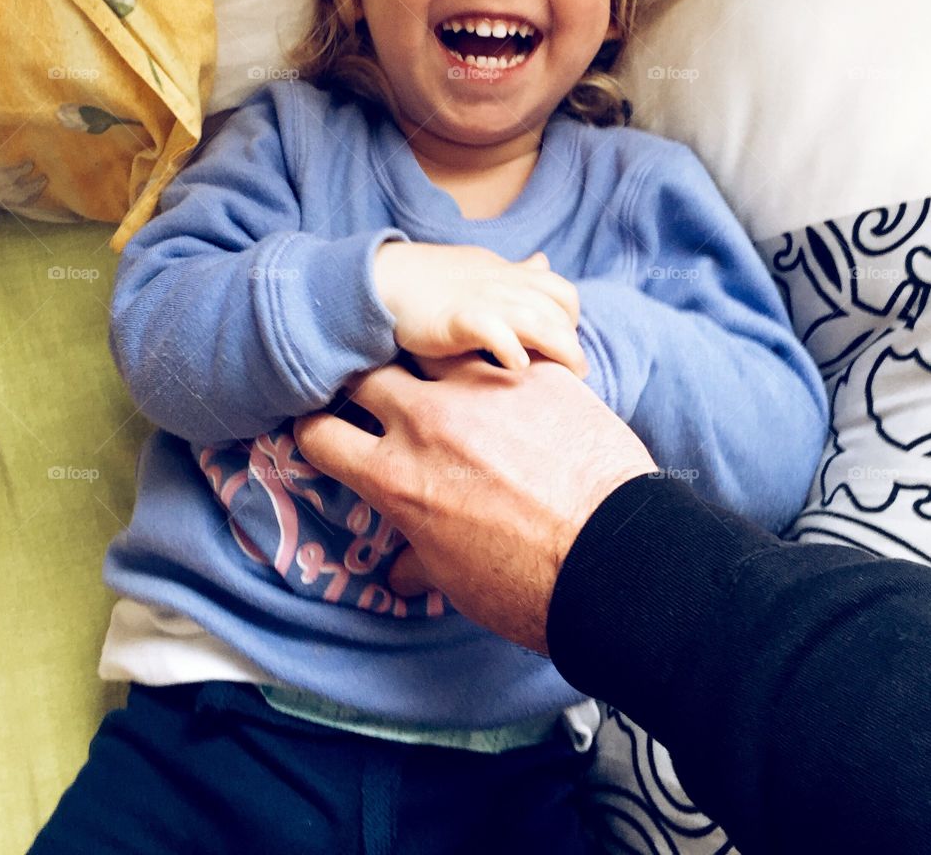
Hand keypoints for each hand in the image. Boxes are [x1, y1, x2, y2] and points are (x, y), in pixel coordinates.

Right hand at [296, 353, 655, 652]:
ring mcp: (482, 387)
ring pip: (430, 344)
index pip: (320, 433)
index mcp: (395, 476)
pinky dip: (497, 357)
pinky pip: (502, 346)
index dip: (316, 431)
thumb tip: (400, 570)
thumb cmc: (530, 586)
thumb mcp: (455, 581)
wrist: (615, 560)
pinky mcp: (536, 371)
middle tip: (374, 393)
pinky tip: (507, 369)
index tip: (326, 432)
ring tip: (439, 370)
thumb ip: (417, 558)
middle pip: (364, 374)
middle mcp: (426, 421)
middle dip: (361, 384)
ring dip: (427, 359)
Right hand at [373, 243, 588, 377]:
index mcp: (509, 276)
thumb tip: (543, 262)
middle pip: (556, 310)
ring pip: (535, 319)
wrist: (385, 279)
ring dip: (558, 347)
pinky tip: (518, 367)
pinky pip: (493, 330)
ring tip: (566, 376)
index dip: (572, 318)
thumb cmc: (433, 280)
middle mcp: (501, 286)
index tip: (567, 342)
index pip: (561, 291)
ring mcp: (480, 301)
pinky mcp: (456, 318)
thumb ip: (516, 272)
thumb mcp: (483, 269)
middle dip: (572, 341)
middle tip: (577, 373)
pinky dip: (511, 347)